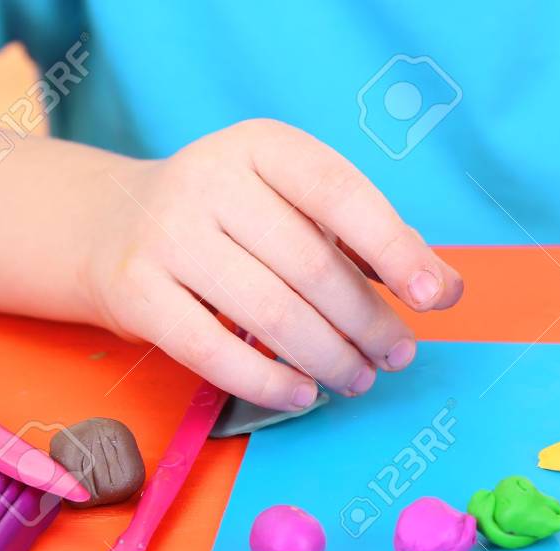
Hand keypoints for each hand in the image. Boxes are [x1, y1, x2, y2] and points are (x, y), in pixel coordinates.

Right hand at [84, 119, 461, 409]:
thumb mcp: (299, 207)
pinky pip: (214, 351)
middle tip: (398, 356)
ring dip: (329, 358)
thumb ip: (374, 242)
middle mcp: (210, 179)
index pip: (341, 195)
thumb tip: (448, 288)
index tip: (435, 298)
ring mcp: (166, 233)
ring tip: (359, 378)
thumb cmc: (236, 221)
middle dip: (368, 323)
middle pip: (312, 266)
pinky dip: (269, 382)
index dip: (396, 250)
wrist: (112, 222)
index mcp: (264, 146)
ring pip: (270, 313)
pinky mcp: (135, 290)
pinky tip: (303, 393)